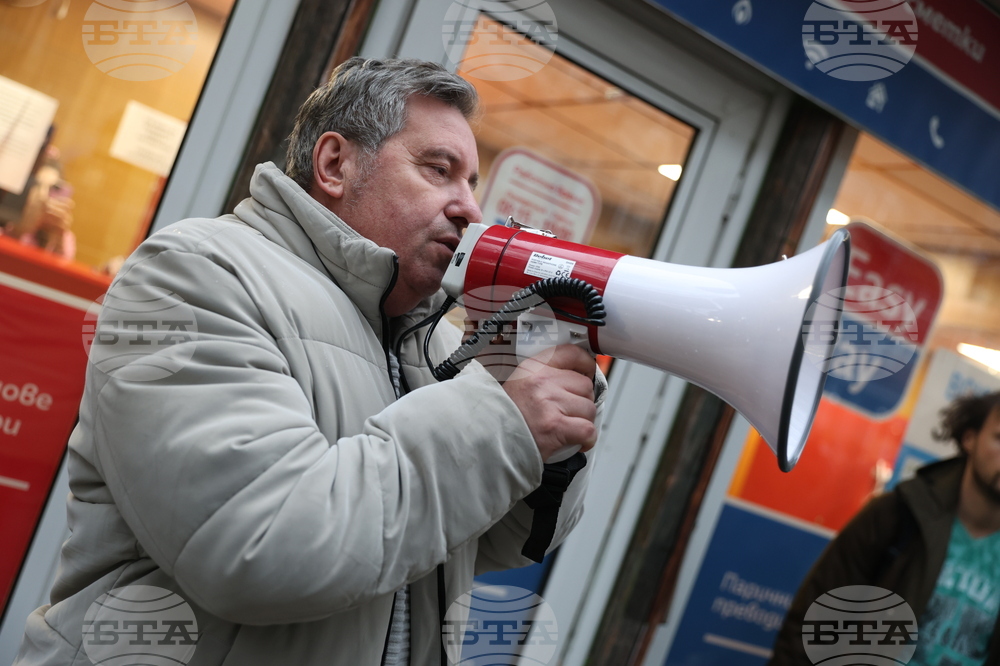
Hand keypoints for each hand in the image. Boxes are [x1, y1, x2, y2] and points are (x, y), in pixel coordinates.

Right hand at [502, 344, 597, 462]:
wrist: (490, 441)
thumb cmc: (507, 418)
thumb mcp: (520, 385)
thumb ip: (546, 379)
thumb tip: (578, 379)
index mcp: (533, 368)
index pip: (571, 353)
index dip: (585, 364)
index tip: (587, 373)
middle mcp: (542, 382)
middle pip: (585, 386)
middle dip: (582, 402)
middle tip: (569, 413)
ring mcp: (549, 403)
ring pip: (589, 409)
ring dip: (583, 421)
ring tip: (567, 428)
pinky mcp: (555, 427)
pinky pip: (587, 430)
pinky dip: (587, 439)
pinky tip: (578, 441)